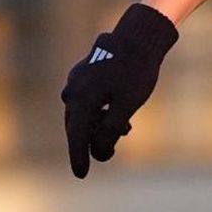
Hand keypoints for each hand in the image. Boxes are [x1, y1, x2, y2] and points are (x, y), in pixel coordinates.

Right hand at [61, 3, 178, 177]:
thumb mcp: (126, 105)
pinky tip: (118, 115)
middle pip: (77, 126)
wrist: (139, 36)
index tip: (81, 174)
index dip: (79, 157)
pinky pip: (88, 100)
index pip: (76, 136)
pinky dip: (100, 112)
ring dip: (97, 126)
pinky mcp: (86, 74)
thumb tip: (97, 152)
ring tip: (122, 132)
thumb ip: (110, 130)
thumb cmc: (136, 71)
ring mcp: (78, 81)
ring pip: (83, 113)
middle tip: (108, 154)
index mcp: (81, 99)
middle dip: (90, 142)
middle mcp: (73, 90)